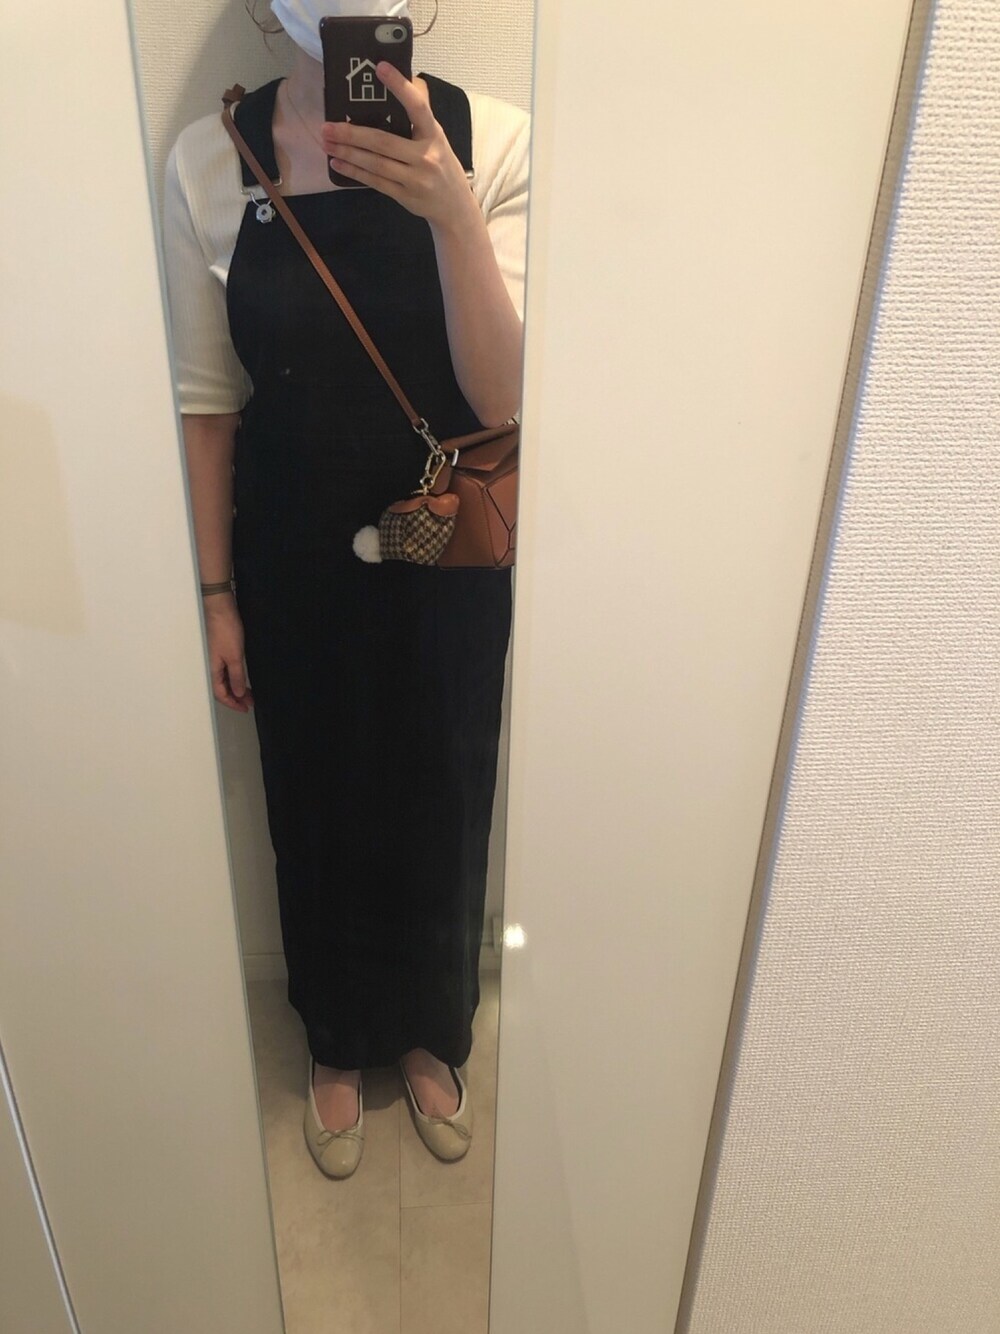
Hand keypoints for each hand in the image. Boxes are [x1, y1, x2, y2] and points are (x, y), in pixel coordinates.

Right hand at [203, 595, 253, 712]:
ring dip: (236, 687)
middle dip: (236, 697)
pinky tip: (242, 677)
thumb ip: (236, 677)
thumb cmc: (225, 630)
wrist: (221, 608)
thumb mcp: (234, 657)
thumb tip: (237, 693)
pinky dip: (235, 676)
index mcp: (212, 670)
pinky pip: (226, 669)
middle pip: (222, 688)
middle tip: (250, 702)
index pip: (221, 694)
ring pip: (225, 679)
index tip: (245, 708)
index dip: (233, 703)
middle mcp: (212, 666)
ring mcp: (215, 658)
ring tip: (249, 692)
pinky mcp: (221, 650)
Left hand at [321, 64, 477, 230]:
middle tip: (327, 126)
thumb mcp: (437, 138)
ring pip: (375, 163)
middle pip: (383, 142)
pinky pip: (375, 181)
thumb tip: (408, 81)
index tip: (380, 67)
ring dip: (347, 153)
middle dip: (352, 134)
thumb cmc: (442, 165)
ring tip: (327, 144)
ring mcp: (415, 178)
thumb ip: (421, 115)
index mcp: (433, 134)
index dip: (399, 86)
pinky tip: (338, 163)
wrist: (455, 207)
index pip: (417, 107)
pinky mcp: (404, 195)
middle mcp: (425, 156)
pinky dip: (354, 172)